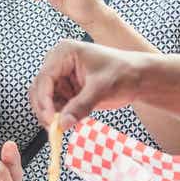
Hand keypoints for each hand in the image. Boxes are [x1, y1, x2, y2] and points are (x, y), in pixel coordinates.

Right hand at [29, 39, 145, 128]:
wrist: (140, 78)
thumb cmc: (124, 72)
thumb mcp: (102, 88)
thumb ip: (81, 106)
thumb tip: (63, 124)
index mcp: (64, 52)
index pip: (44, 78)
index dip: (43, 100)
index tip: (50, 120)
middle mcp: (59, 63)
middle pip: (40, 89)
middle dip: (45, 109)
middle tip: (53, 128)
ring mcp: (62, 77)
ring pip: (45, 99)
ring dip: (51, 114)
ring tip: (62, 126)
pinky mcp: (68, 89)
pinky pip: (56, 105)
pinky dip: (59, 116)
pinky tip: (67, 122)